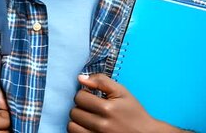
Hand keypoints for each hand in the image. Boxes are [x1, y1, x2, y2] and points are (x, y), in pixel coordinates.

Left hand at [68, 74, 187, 132]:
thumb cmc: (133, 112)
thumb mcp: (122, 92)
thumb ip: (101, 81)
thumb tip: (81, 78)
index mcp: (107, 108)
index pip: (79, 97)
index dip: (84, 94)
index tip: (91, 96)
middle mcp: (101, 125)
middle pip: (74, 112)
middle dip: (81, 107)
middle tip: (91, 107)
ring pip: (71, 126)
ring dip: (77, 120)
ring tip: (88, 117)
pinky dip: (78, 130)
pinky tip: (87, 126)